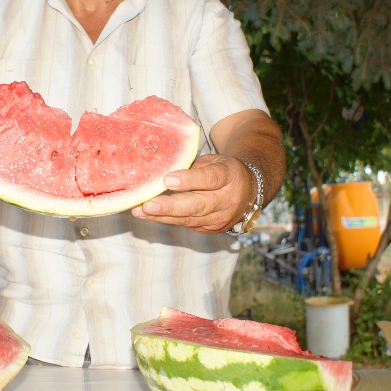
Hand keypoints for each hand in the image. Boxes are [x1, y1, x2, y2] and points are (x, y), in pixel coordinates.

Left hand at [131, 154, 253, 233]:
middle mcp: (227, 200)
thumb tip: (161, 170)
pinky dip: (167, 220)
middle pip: (198, 205)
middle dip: (170, 206)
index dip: (189, 180)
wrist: (250, 192)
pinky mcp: (212, 229)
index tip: (167, 180)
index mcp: (230, 176)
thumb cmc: (225, 171)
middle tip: (147, 205)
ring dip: (162, 216)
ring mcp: (220, 218)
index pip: (210, 179)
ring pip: (189, 218)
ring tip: (139, 212)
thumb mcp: (214, 161)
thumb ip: (192, 167)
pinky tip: (148, 215)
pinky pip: (187, 224)